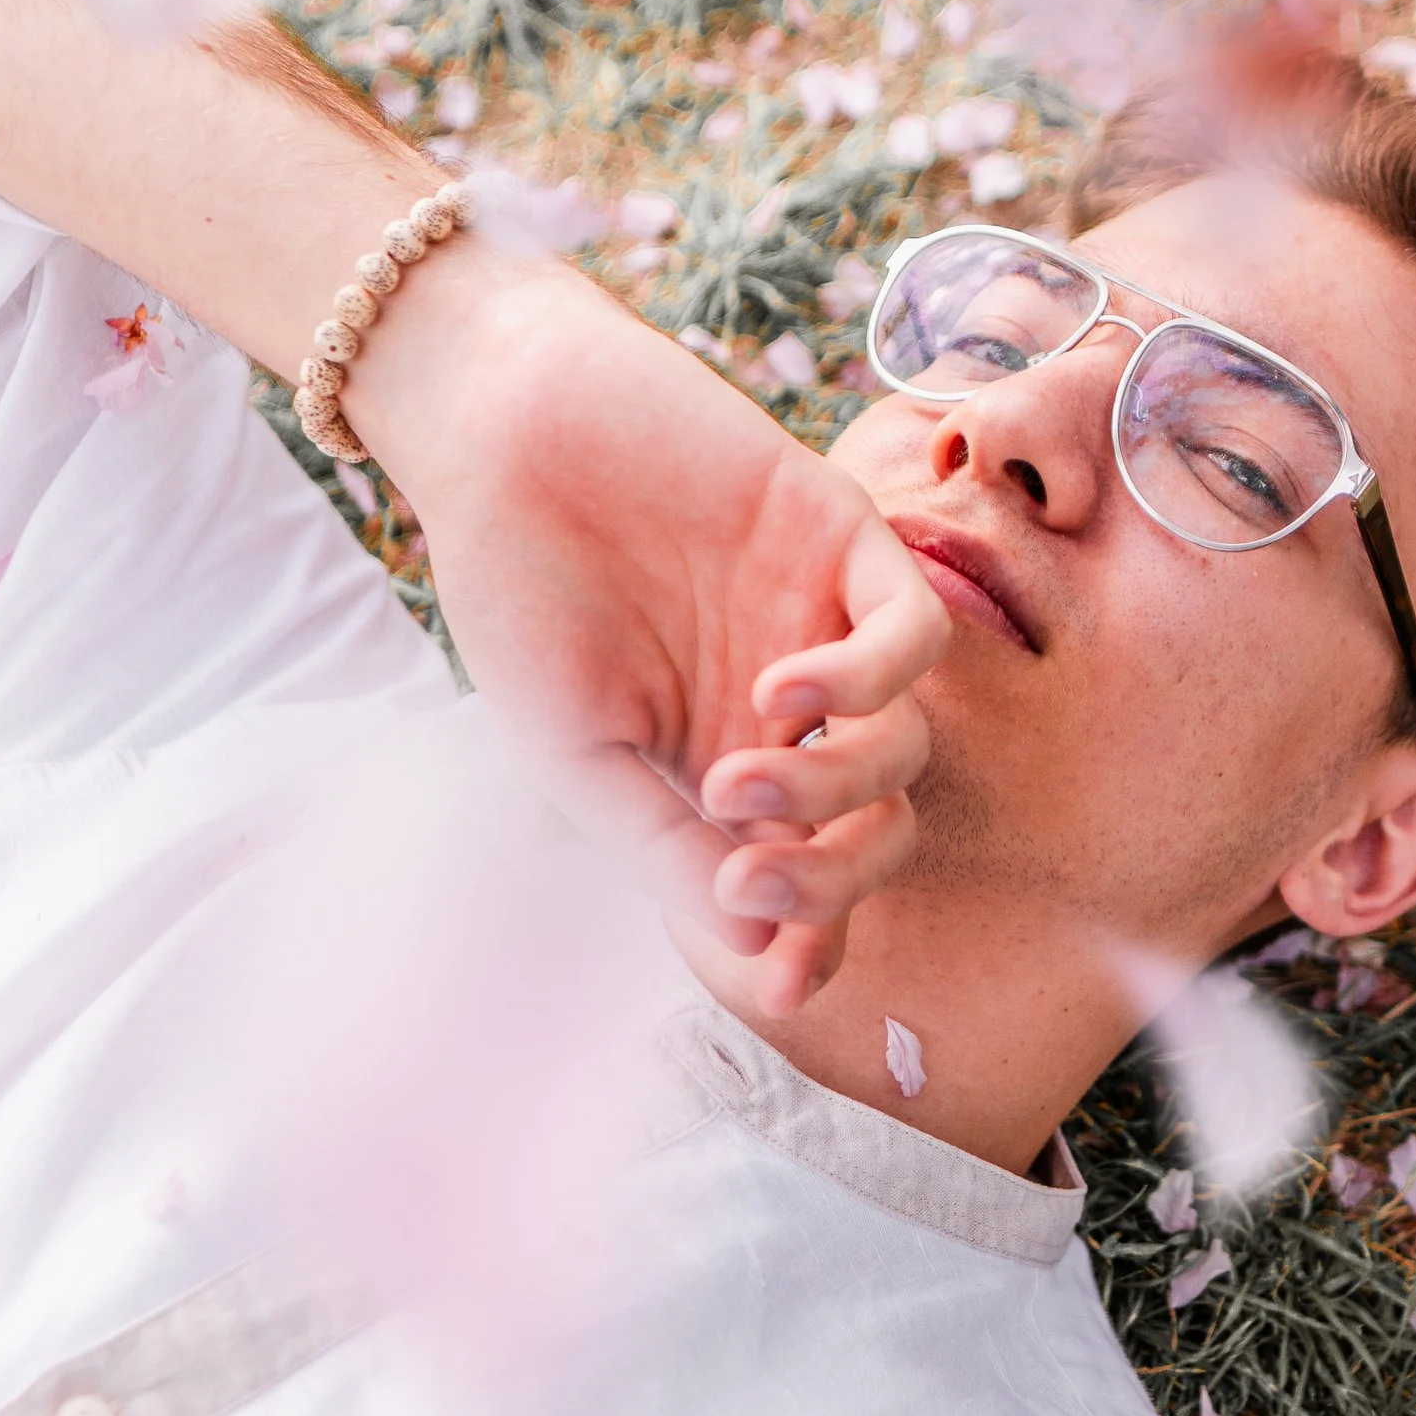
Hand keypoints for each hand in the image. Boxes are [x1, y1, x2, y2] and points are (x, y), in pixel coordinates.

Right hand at [355, 258, 949, 1015]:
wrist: (500, 428)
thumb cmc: (517, 588)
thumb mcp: (576, 749)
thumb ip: (664, 845)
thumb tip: (759, 949)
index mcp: (722, 772)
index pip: (806, 883)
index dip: (812, 944)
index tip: (782, 987)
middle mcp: (789, 714)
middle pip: (873, 830)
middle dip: (832, 880)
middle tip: (752, 879)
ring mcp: (824, 628)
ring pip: (903, 749)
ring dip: (834, 788)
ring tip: (737, 779)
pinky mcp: (845, 541)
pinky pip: (915, 636)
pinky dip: (869, 681)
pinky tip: (785, 690)